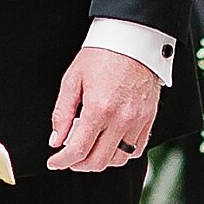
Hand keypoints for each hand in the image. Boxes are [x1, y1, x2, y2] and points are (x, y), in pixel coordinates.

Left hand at [48, 46, 160, 174]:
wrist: (133, 39)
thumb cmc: (102, 54)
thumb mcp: (72, 79)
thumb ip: (62, 113)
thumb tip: (57, 139)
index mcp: (99, 109)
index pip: (78, 150)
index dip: (62, 161)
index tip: (54, 162)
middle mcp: (121, 119)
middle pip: (98, 161)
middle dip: (78, 164)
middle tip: (68, 158)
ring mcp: (138, 121)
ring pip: (118, 160)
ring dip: (100, 160)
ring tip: (88, 149)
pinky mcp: (149, 119)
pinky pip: (136, 150)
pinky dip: (121, 154)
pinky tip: (109, 144)